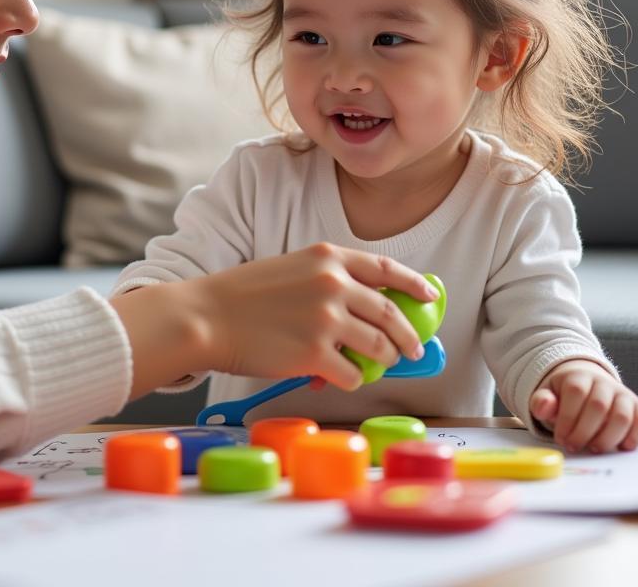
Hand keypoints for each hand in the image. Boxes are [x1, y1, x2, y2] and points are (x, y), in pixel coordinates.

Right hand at [181, 242, 437, 391]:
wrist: (207, 316)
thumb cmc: (243, 295)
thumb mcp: (291, 268)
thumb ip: (329, 279)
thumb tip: (365, 307)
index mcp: (327, 257)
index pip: (386, 268)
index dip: (414, 283)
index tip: (429, 296)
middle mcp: (333, 284)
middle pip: (391, 313)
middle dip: (407, 336)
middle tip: (411, 349)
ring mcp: (326, 319)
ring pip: (379, 347)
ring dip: (382, 361)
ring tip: (373, 366)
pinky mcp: (315, 355)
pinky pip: (353, 375)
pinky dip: (350, 381)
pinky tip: (334, 378)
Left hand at [530, 359, 637, 452]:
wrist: (587, 387)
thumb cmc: (564, 397)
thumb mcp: (547, 396)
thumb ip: (542, 402)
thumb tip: (544, 406)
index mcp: (578, 376)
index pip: (576, 392)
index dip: (568, 418)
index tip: (560, 438)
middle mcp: (603, 382)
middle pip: (599, 406)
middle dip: (584, 432)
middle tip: (574, 446)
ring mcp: (623, 394)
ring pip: (621, 416)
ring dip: (607, 438)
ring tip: (593, 448)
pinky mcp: (637, 408)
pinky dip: (634, 437)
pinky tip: (619, 447)